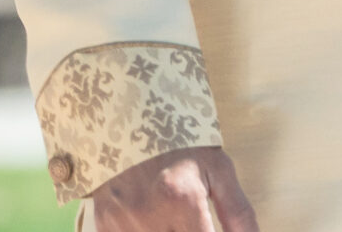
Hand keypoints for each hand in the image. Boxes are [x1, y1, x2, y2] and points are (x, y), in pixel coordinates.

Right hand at [88, 145, 257, 231]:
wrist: (133, 120)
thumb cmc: (181, 144)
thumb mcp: (218, 170)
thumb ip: (238, 211)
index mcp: (183, 202)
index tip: (211, 231)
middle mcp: (149, 218)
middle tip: (193, 222)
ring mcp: (121, 225)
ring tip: (176, 219)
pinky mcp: (103, 226)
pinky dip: (144, 231)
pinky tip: (153, 221)